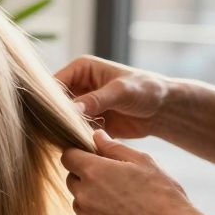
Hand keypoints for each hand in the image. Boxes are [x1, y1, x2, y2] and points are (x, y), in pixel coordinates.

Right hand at [54, 56, 171, 138]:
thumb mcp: (121, 91)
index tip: (51, 117)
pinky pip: (74, 130)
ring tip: (67, 140)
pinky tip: (76, 146)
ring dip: (64, 129)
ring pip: (63, 118)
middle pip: (56, 103)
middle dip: (56, 117)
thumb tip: (71, 110)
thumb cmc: (146, 90)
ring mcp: (82, 105)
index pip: (55, 83)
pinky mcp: (88, 121)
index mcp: (82, 69)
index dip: (50, 100)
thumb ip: (96, 99)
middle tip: (57, 132)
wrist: (163, 110)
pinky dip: (74, 138)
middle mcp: (78, 85)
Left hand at [61, 130, 196, 214]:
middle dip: (85, 175)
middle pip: (71, 178)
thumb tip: (97, 136)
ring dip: (90, 196)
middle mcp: (83, 194)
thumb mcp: (142, 161)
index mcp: (94, 171)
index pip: (68, 156)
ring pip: (78, 199)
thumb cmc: (162, 194)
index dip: (78, 154)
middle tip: (113, 178)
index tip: (91, 156)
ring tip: (120, 199)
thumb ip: (114, 147)